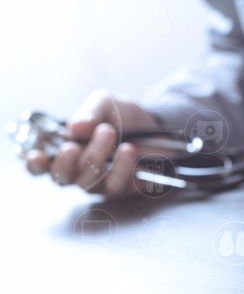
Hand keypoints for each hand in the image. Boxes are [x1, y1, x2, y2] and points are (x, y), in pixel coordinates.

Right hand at [25, 89, 160, 197]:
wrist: (157, 123)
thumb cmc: (123, 115)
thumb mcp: (105, 104)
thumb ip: (89, 113)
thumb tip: (75, 128)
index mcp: (66, 151)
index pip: (42, 167)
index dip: (35, 165)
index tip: (38, 156)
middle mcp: (80, 171)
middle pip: (64, 178)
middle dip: (68, 162)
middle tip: (75, 145)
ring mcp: (102, 183)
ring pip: (89, 183)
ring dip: (96, 158)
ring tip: (110, 133)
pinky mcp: (125, 189)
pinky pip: (117, 186)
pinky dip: (122, 168)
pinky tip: (129, 150)